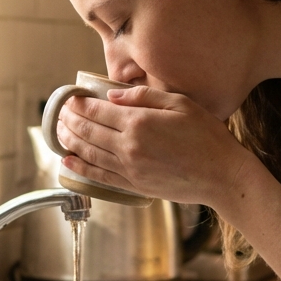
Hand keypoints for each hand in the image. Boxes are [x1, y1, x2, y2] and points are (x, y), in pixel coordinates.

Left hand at [56, 86, 253, 207]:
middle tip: (59, 113)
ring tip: (58, 132)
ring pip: (89, 152)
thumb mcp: (181, 104)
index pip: (98, 111)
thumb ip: (145, 97)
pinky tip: (69, 160)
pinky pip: (99, 175)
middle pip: (88, 131)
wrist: (221, 176)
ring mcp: (129, 168)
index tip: (70, 98)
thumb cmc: (207, 137)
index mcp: (140, 122)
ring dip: (69, 141)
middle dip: (69, 120)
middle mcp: (129, 146)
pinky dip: (81, 167)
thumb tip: (113, 96)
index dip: (79, 104)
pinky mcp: (133, 185)